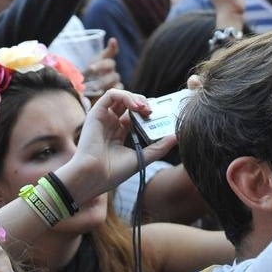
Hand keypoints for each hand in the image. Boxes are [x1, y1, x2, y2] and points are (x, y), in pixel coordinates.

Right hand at [57, 88, 176, 202]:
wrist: (95, 176)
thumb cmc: (114, 171)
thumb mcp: (142, 157)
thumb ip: (159, 147)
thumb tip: (176, 137)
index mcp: (119, 132)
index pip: (135, 115)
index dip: (147, 111)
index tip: (160, 114)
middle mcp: (111, 123)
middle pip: (129, 104)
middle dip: (144, 103)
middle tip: (153, 111)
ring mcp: (103, 117)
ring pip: (121, 96)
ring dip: (136, 98)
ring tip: (145, 108)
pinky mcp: (96, 112)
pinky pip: (111, 95)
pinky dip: (125, 96)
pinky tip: (135, 106)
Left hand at [82, 37, 120, 98]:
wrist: (86, 95)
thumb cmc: (82, 81)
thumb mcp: (78, 72)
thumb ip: (77, 71)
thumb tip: (70, 74)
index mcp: (102, 61)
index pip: (109, 52)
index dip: (112, 47)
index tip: (112, 40)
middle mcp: (110, 69)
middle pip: (110, 64)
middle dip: (100, 65)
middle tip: (91, 68)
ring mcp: (114, 79)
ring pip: (114, 77)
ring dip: (104, 81)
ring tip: (94, 87)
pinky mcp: (117, 89)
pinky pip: (119, 89)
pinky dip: (115, 90)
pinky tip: (108, 93)